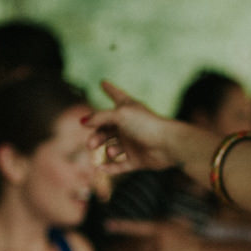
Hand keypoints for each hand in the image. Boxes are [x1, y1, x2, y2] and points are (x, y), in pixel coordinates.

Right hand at [91, 82, 209, 174]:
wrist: (168, 145)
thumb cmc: (146, 125)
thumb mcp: (120, 115)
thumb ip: (100, 117)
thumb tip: (83, 122)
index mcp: (128, 110)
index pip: (117, 96)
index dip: (110, 89)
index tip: (104, 82)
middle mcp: (130, 125)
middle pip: (107, 128)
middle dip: (97, 136)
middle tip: (91, 144)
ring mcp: (133, 143)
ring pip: (112, 147)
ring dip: (106, 150)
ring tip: (112, 152)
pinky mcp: (137, 160)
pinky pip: (120, 166)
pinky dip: (110, 168)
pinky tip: (101, 168)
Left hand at [105, 218, 203, 250]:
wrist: (201, 250)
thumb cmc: (191, 239)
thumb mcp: (179, 226)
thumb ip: (163, 229)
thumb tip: (151, 236)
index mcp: (160, 226)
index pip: (137, 226)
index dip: (122, 226)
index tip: (107, 225)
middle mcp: (156, 234)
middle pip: (141, 248)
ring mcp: (158, 245)